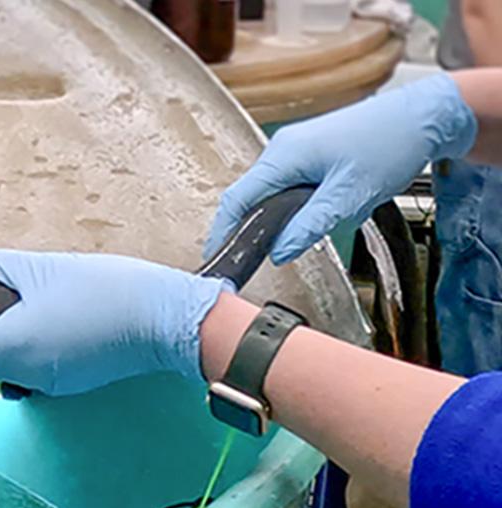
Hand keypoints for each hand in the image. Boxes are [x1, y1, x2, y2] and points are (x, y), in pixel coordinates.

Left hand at [0, 250, 227, 395]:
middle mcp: (20, 374)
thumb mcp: (39, 266)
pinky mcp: (66, 380)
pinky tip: (32, 313)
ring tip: (0, 295)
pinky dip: (17, 341)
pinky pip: (26, 363)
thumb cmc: (103, 289)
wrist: (167, 319)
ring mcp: (45, 383)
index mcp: (8, 347)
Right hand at [206, 73, 476, 264]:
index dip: (223, 231)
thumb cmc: (389, 145)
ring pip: (273, 192)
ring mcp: (295, 148)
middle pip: (251, 196)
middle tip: (259, 258)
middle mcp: (282, 149)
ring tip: (307, 231)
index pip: (238, 199)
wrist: (423, 116)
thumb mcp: (349, 196)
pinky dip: (299, 204)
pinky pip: (290, 184)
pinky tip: (326, 211)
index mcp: (284, 156)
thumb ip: (309, 226)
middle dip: (255, 228)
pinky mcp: (310, 152)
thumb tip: (278, 252)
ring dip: (284, 216)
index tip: (217, 256)